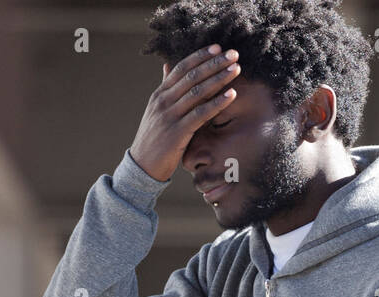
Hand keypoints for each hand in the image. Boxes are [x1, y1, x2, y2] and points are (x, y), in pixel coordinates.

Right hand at [128, 44, 239, 182]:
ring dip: (219, 78)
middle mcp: (163, 101)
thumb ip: (165, 88)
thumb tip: (167, 66)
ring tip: (236, 69)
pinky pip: (201, 114)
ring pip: (197, 92)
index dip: (200, 56)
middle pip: (192, 76)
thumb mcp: (156, 110)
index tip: (218, 47)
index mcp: (159, 94)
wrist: (142, 166)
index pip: (181, 68)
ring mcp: (169, 116)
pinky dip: (217, 103)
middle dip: (214, 63)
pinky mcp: (177, 132)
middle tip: (233, 54)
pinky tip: (232, 94)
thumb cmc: (154, 138)